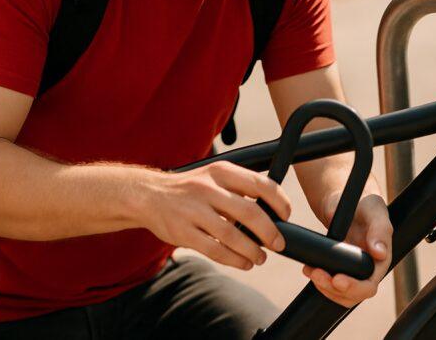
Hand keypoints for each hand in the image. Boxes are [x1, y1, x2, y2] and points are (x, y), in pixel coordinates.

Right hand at [137, 162, 292, 270]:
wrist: (148, 195)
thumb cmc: (189, 188)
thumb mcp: (213, 176)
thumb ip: (239, 188)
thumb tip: (272, 211)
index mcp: (220, 171)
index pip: (260, 184)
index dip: (279, 202)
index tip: (286, 216)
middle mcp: (208, 189)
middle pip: (250, 212)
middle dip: (270, 232)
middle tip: (278, 244)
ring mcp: (194, 211)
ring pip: (233, 235)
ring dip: (252, 251)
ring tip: (260, 258)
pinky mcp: (183, 232)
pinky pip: (215, 250)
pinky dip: (234, 260)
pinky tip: (243, 263)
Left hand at [302, 193, 391, 306]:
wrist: (347, 199)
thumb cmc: (365, 203)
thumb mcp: (373, 210)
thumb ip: (380, 230)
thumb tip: (380, 253)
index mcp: (380, 260)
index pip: (369, 286)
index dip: (353, 288)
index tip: (337, 279)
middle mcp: (368, 269)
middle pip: (352, 295)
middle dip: (333, 289)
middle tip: (316, 274)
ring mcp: (353, 270)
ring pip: (339, 293)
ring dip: (324, 287)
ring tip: (310, 271)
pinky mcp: (340, 267)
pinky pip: (330, 283)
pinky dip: (319, 280)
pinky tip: (310, 269)